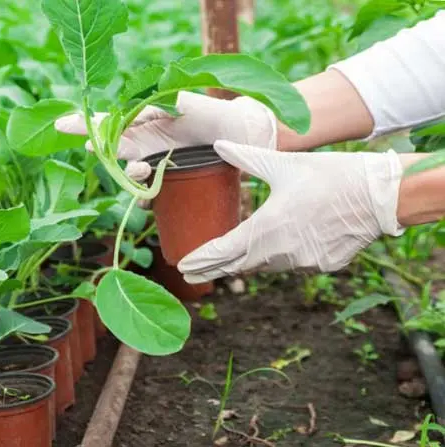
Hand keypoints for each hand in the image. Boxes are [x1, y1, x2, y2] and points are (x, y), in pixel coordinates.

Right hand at [54, 92, 277, 181]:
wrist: (242, 133)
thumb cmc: (210, 112)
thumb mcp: (177, 102)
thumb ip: (150, 107)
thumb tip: (123, 116)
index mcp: (142, 120)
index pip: (106, 122)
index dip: (83, 124)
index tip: (62, 125)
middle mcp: (144, 142)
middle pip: (111, 151)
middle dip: (104, 153)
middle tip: (99, 150)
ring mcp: (155, 162)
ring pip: (127, 174)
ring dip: (127, 175)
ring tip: (142, 171)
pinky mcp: (169, 180)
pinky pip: (146, 195)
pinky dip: (143, 199)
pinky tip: (149, 200)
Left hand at [178, 141, 405, 283]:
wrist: (381, 195)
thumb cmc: (330, 176)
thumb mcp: (283, 164)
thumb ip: (246, 157)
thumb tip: (218, 144)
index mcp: (267, 228)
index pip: (223, 251)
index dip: (202, 260)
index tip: (183, 266)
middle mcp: (281, 252)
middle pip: (240, 264)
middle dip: (216, 268)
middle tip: (192, 273)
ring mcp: (303, 262)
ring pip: (266, 266)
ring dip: (248, 261)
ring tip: (228, 260)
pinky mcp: (323, 265)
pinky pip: (293, 264)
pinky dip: (281, 257)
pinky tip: (278, 248)